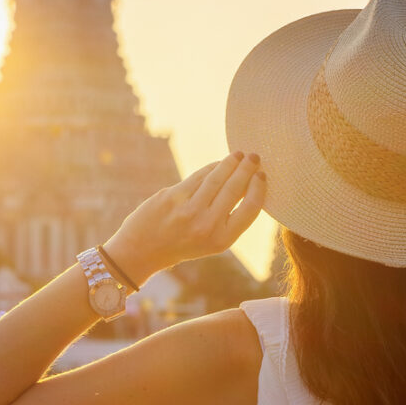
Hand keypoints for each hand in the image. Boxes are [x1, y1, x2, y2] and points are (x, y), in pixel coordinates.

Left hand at [102, 152, 265, 285]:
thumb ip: (229, 217)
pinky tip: (219, 163)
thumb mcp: (211, 241)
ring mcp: (189, 210)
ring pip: (216, 178)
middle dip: (247, 169)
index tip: (262, 175)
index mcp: (222, 240)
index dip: (259, 188)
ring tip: (239, 155)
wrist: (143, 250)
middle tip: (255, 156)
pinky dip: (211, 168)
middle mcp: (207, 225)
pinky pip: (198, 177)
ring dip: (231, 163)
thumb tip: (248, 184)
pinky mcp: (173, 197)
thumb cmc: (182, 243)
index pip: (251, 209)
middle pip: (235, 189)